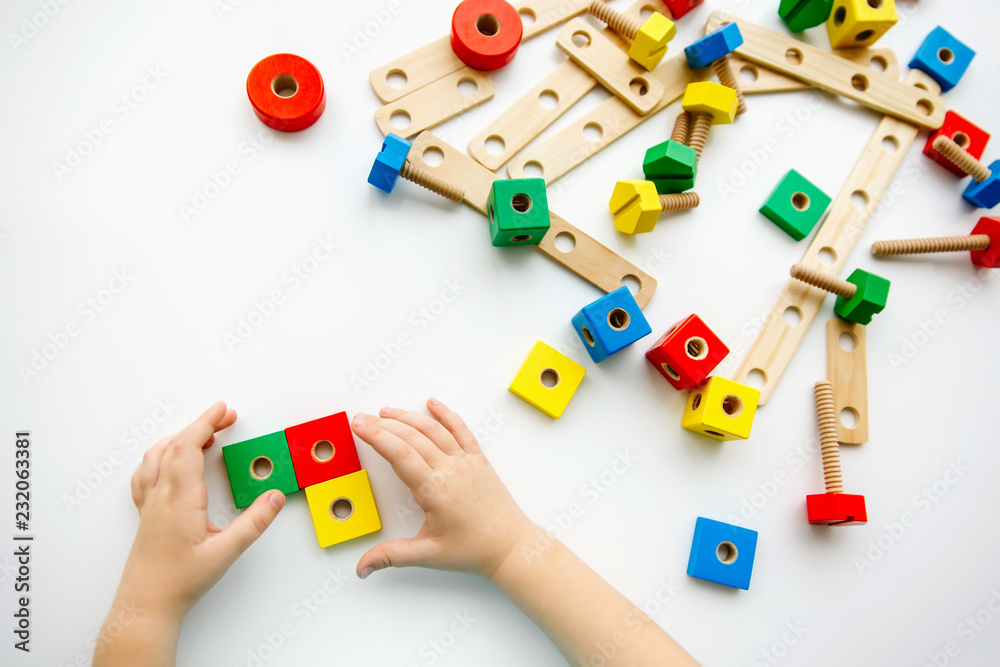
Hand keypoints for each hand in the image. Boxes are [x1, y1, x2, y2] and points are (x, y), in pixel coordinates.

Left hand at [119, 401, 284, 620]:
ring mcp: (149, 504)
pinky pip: (146, 473)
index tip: (223, 410)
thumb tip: (274, 497)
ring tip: (203, 435)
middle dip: (200, 425)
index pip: (189, 447)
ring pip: (156, 456)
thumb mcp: (225, 554)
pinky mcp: (145, 514)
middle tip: (225, 417)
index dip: (206, 422)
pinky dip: (161, 456)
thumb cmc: (179, 582)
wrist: (145, 605)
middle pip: (175, 445)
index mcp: (179, 499)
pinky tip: (170, 462)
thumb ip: (253, 523)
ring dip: (180, 438)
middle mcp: (160, 496)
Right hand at [351, 398, 533, 578]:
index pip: (399, 454)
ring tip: (387, 411)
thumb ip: (391, 556)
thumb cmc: (473, 549)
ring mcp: (466, 462)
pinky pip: (461, 429)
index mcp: (435, 491)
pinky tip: (433, 403)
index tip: (359, 425)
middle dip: (383, 424)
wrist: (510, 546)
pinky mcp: (478, 459)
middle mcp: (450, 470)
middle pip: (412, 437)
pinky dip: (446, 414)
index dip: (376, 436)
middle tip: (362, 418)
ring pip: (434, 429)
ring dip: (408, 416)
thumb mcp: (428, 555)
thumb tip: (362, 567)